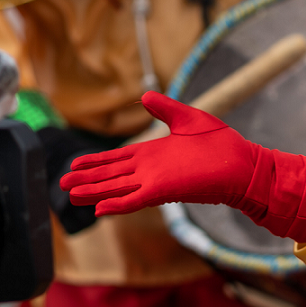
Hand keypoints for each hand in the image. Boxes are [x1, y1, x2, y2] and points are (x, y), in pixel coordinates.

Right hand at [59, 92, 305, 243]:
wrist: (244, 164)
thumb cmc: (222, 144)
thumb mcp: (188, 118)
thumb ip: (164, 109)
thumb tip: (144, 96)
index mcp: (154, 155)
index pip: (118, 160)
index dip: (96, 163)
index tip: (75, 164)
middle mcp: (150, 170)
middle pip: (111, 176)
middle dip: (86, 179)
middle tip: (62, 184)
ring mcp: (155, 182)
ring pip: (116, 189)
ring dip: (94, 192)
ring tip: (70, 196)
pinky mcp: (164, 191)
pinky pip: (134, 200)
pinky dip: (116, 204)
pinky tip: (99, 210)